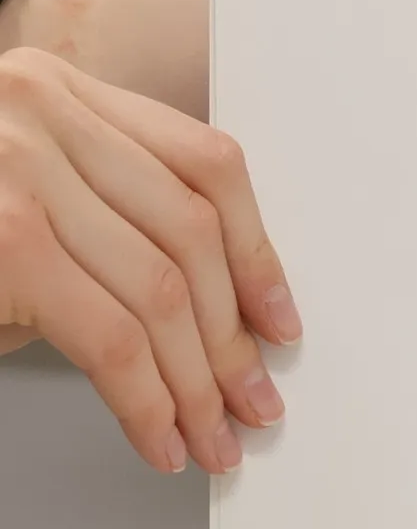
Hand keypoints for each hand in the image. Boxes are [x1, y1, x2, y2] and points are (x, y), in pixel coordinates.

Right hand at [0, 45, 298, 473]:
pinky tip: (158, 437)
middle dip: (231, 338)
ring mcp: (14, 167)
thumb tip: (209, 322)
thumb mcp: (20, 195)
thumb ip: (100, 225)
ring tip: (212, 437)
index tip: (278, 321)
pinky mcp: (3, 238)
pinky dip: (146, 398)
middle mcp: (40, 112)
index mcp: (58, 90)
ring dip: (197, 382)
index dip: (257, 254)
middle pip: (190, 235)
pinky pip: (110, 333)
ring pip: (160, 290)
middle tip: (250, 406)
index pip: (206, 165)